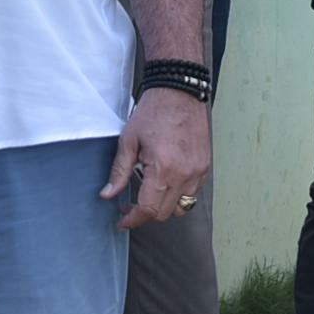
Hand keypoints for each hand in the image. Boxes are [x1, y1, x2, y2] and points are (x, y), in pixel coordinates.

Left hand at [103, 87, 212, 230]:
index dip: (132, 220)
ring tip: (148, 196)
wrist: (179, 92)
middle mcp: (185, 175)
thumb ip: (119, 172)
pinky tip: (164, 184)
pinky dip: (178, 196)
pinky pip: (192, 193)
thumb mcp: (128, 141)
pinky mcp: (204, 166)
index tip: (122, 221)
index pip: (148, 210)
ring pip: (181, 207)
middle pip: (164, 213)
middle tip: (129, 207)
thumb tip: (108, 195)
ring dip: (163, 207)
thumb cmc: (153, 112)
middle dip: (145, 215)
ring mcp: (198, 172)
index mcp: (164, 169)